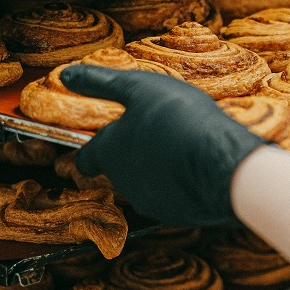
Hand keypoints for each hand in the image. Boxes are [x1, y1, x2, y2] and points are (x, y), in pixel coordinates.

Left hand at [60, 65, 268, 226]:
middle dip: (132, 155)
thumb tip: (66, 75)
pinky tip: (199, 166)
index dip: (90, 151)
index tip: (94, 147)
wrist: (223, 164)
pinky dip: (180, 184)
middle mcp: (124, 182)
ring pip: (147, 183)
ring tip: (181, 147)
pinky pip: (174, 196)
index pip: (86, 158)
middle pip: (120, 170)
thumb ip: (100, 83)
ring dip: (157, 169)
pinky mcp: (179, 214)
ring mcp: (152, 201)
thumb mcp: (138, 88)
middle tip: (155, 134)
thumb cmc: (178, 119)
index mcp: (110, 152)